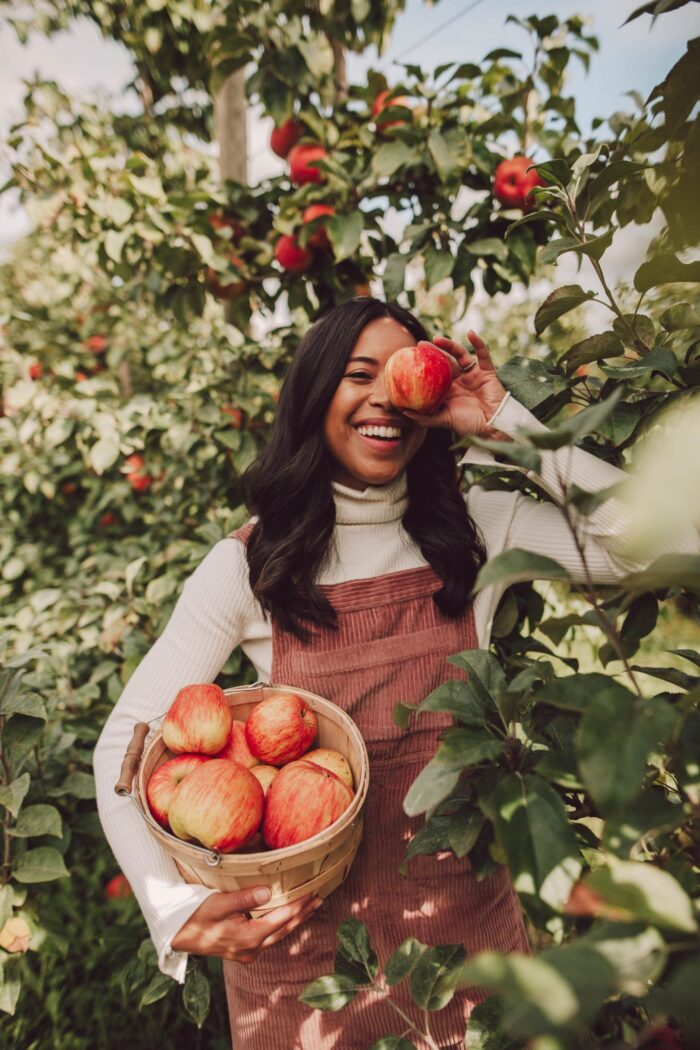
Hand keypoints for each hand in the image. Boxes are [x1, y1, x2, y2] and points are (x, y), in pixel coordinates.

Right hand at [170, 885, 322, 964]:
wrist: (178, 935)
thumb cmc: (196, 915)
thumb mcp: (218, 903)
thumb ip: (244, 898)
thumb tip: (268, 892)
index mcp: (248, 937)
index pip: (282, 918)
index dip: (299, 904)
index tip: (313, 891)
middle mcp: (251, 949)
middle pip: (285, 929)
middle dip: (303, 914)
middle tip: (320, 898)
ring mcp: (247, 953)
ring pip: (279, 935)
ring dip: (295, 920)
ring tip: (310, 907)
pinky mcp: (243, 951)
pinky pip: (269, 938)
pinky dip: (281, 925)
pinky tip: (286, 917)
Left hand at [402, 332, 507, 439]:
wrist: (493, 426)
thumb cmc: (469, 425)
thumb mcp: (444, 420)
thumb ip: (425, 416)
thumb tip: (402, 411)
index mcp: (449, 391)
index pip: (434, 375)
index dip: (424, 366)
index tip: (409, 359)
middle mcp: (460, 380)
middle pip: (445, 361)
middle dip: (432, 352)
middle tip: (419, 345)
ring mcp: (473, 374)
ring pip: (460, 354)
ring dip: (449, 345)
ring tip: (437, 338)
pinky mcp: (487, 371)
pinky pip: (483, 354)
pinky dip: (478, 343)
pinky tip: (471, 333)